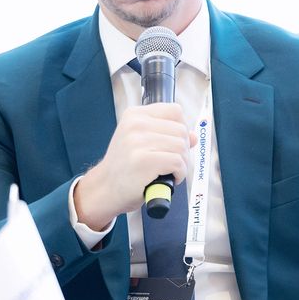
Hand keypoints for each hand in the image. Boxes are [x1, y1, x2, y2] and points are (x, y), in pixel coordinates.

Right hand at [74, 103, 194, 229]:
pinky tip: (169, 179)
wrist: (105, 189)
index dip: (182, 128)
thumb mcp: (141, 144)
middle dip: (184, 149)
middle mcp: (135, 124)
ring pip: (182, 147)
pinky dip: (180, 174)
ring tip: (170, 172)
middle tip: (173, 163)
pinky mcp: (144, 160)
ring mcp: (138, 142)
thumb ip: (166, 136)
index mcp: (134, 115)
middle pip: (181, 130)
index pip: (175, 111)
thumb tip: (193, 135)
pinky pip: (178, 162)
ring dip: (183, 164)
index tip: (175, 143)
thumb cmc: (125, 168)